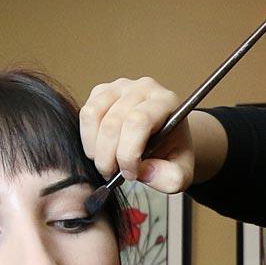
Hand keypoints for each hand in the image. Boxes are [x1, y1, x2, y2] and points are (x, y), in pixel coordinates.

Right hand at [81, 77, 196, 193]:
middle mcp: (143, 88)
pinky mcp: (102, 91)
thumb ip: (170, 178)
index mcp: (166, 102)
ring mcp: (120, 86)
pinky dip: (88, 139)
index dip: (128, 153)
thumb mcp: (180, 173)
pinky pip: (85, 114)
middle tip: (114, 174)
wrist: (165, 140)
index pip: (138, 121)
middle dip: (108, 158)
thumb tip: (145, 171)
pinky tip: (101, 150)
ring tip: (106, 164)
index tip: (131, 173)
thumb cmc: (171, 153)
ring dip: (95, 148)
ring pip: (93, 116)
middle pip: (112, 123)